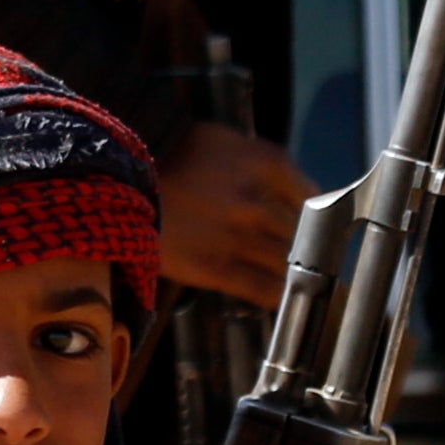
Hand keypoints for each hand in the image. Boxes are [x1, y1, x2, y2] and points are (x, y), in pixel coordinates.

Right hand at [159, 120, 307, 309]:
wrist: (119, 178)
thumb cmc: (175, 154)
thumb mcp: (229, 142)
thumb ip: (267, 168)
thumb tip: (302, 196)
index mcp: (268, 163)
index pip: (313, 198)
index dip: (322, 219)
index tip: (325, 232)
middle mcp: (260, 201)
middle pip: (303, 234)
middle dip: (312, 249)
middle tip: (320, 263)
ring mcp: (239, 238)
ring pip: (288, 263)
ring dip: (302, 277)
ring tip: (321, 293)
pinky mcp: (216, 268)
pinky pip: (263, 289)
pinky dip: (281, 297)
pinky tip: (290, 302)